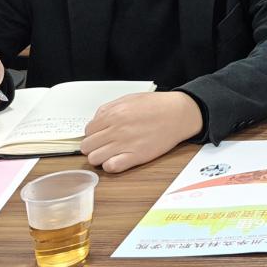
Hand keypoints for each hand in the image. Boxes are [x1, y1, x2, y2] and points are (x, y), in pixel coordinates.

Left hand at [80, 92, 202, 173]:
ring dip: (100, 157)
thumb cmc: (157, 105)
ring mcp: (125, 144)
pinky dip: (111, 165)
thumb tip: (95, 121)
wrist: (179, 114)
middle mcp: (116, 129)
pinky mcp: (136, 157)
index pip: (87, 131)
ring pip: (94, 159)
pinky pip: (110, 167)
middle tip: (105, 145)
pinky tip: (119, 159)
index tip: (101, 136)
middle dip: (94, 146)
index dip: (93, 134)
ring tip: (112, 153)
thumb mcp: (129, 99)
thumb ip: (109, 109)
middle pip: (87, 146)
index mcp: (113, 114)